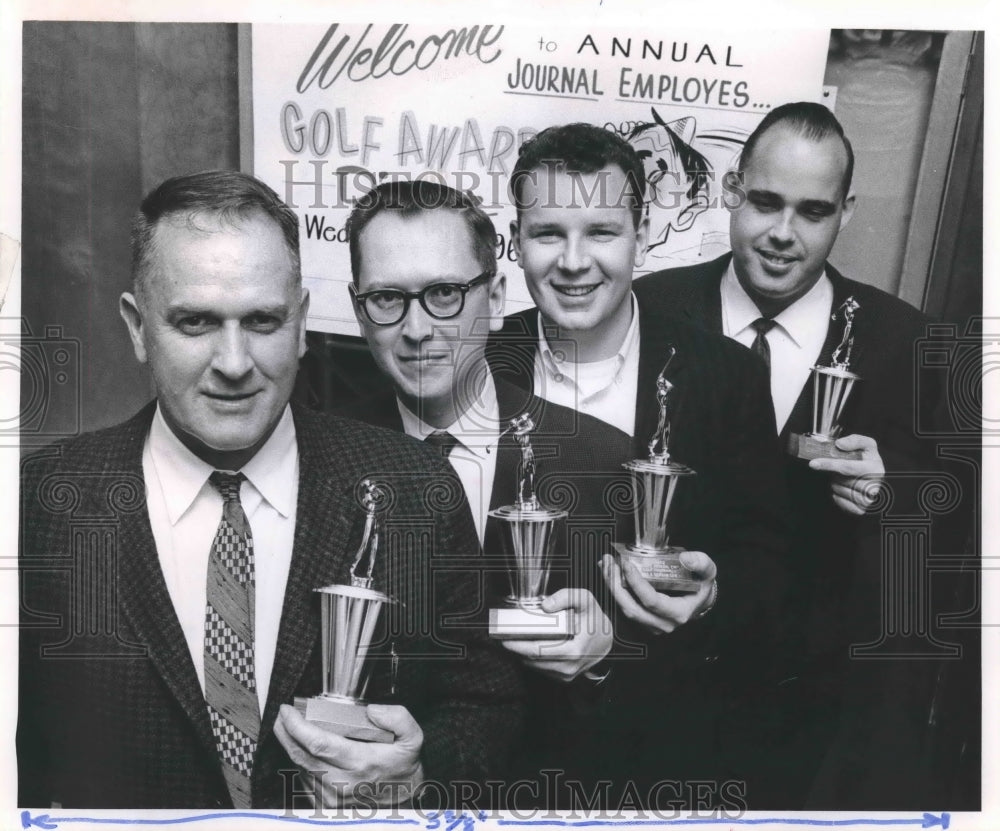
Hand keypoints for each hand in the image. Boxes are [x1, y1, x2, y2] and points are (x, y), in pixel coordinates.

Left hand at [274, 703, 422, 806]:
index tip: (288, 710)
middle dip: (285, 733)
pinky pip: (304, 780)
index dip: (297, 726)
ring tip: (290, 727)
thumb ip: (397, 718)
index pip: (318, 744)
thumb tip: (372, 710)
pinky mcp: (326, 804)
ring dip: (290, 746)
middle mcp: (342, 783)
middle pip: (301, 756)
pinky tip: (302, 749)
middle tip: (282, 715)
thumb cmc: (404, 767)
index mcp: (360, 763)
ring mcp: (331, 796)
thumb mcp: (412, 738)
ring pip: (300, 768)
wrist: (405, 799)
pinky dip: (299, 762)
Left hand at [500, 588, 612, 681]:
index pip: (538, 651)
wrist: (607, 640)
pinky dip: (532, 660)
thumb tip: (546, 605)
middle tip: (503, 639)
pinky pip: (543, 669)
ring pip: (536, 667)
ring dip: (522, 656)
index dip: (518, 646)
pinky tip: (527, 648)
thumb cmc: (594, 620)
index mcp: (573, 651)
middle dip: (516, 650)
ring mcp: (567, 674)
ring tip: (512, 642)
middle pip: (533, 661)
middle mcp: (569, 667)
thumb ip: (566, 597)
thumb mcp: (585, 600)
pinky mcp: (564, 677)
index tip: (504, 639)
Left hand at [601, 551, 717, 635]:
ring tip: (606, 565)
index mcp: (678, 613)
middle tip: (609, 563)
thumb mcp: (708, 572)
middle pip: (631, 608)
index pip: (651, 601)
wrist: (699, 600)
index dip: (636, 583)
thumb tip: (686, 558)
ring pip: (624, 608)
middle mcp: (662, 623)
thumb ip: (701, 563)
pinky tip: (609, 572)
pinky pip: (624, 605)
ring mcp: (650, 624)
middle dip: (615, 585)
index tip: (627, 564)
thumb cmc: (701, 586)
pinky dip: (614, 588)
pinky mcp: (642, 619)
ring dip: (612, 586)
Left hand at [808, 434, 884, 515]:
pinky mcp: (861, 509)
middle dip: (835, 475)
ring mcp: (868, 500)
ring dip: (836, 484)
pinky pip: (841, 503)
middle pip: (842, 481)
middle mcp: (875, 486)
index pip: (848, 467)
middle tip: (837, 471)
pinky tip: (842, 489)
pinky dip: (837, 496)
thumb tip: (840, 444)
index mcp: (876, 468)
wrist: (870, 475)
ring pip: (841, 492)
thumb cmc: (865, 460)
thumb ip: (855, 440)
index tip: (813, 463)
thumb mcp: (865, 444)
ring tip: (841, 479)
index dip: (829, 464)